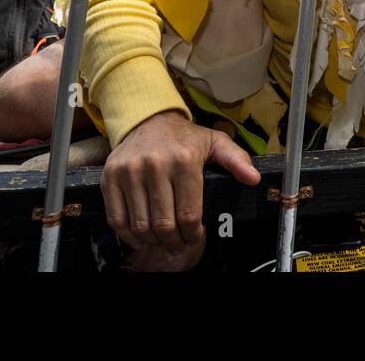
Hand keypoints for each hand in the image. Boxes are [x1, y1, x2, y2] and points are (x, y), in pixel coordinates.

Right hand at [101, 110, 259, 259]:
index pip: (189, 214)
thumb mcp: (214, 142)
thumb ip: (236, 159)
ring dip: (153, 241)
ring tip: (162, 239)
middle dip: (174, 242)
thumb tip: (253, 178)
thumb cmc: (183, 137)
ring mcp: (130, 172)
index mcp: (185, 160)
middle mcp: (155, 165)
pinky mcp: (110, 177)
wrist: (147, 119)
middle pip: (164, 224)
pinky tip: (140, 235)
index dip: (193, 235)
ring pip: (141, 225)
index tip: (194, 237)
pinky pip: (117, 218)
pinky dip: (128, 235)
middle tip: (178, 244)